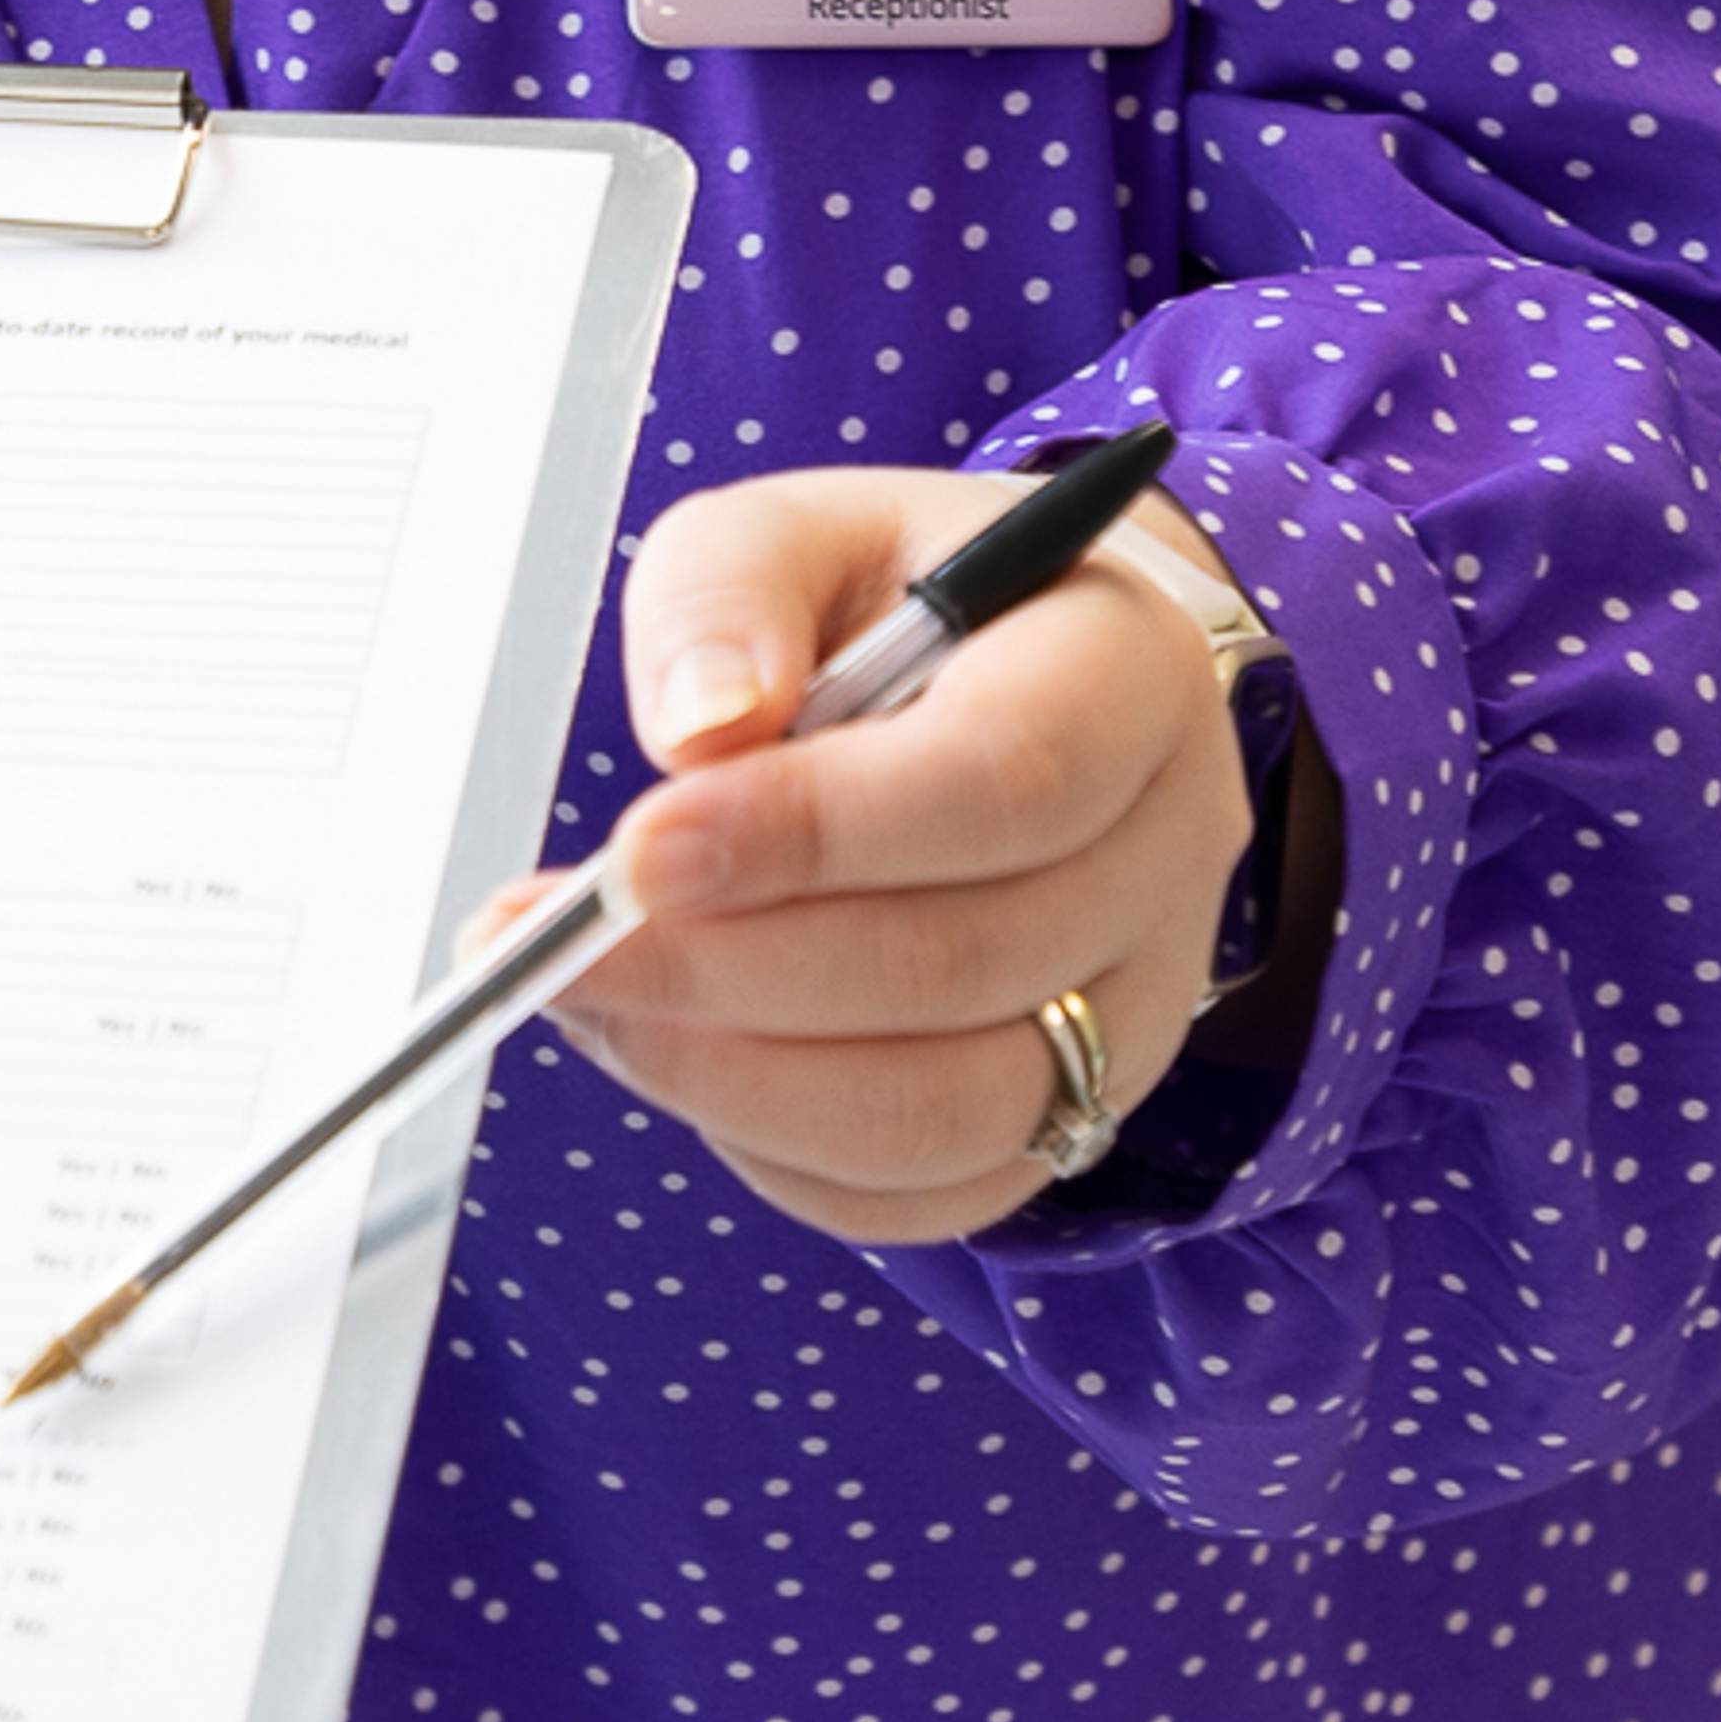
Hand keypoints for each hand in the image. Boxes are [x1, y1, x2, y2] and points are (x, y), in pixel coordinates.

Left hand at [485, 465, 1254, 1248]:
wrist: (1015, 682)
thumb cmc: (895, 599)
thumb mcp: (802, 530)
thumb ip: (734, 592)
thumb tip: (700, 731)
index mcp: (1128, 677)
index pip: (998, 780)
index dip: (809, 831)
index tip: (634, 850)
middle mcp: (1168, 855)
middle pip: (961, 963)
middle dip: (725, 968)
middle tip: (553, 945)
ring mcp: (1141, 1007)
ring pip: (950, 1107)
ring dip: (736, 1076)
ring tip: (588, 1001)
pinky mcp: (1079, 1109)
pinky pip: (933, 1191)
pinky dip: (781, 1151)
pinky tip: (675, 1057)